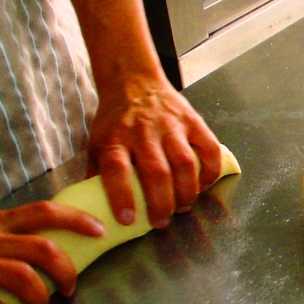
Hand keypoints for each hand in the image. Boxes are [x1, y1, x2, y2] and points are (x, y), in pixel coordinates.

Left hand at [56, 0, 221, 228]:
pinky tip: (204, 185)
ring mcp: (171, 126)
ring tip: (183, 207)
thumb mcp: (96, 142)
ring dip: (187, 192)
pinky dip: (210, 171)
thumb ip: (97, 172)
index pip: (117, 169)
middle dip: (162, 203)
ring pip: (185, 163)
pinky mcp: (193, 121)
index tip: (127, 219)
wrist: (134, 81)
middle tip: (162, 221)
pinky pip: (209, 149)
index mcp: (116, 138)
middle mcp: (144, 132)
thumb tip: (93, 207)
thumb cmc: (115, 119)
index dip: (122, 197)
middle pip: (157, 172)